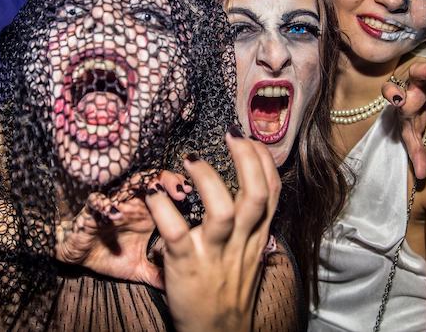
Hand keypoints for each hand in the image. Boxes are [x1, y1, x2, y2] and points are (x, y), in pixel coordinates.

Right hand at [55, 170, 190, 288]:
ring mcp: (112, 206)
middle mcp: (131, 204)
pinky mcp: (90, 213)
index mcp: (145, 213)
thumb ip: (157, 273)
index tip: (192, 195)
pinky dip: (105, 205)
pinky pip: (96, 203)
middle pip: (151, 181)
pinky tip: (116, 214)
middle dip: (166, 181)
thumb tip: (177, 287)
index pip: (165, 192)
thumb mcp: (137, 269)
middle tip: (181, 189)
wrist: (76, 258)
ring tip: (154, 191)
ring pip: (126, 185)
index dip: (178, 189)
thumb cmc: (107, 255)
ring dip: (140, 185)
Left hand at [145, 129, 279, 331]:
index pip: (271, 192)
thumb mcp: (247, 255)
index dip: (263, 160)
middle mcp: (240, 242)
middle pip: (256, 195)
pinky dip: (164, 209)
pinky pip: (176, 232)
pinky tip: (153, 194)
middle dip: (247, 160)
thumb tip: (245, 189)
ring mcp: (214, 254)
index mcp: (256, 236)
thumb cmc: (228, 289)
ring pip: (221, 210)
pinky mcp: (186, 265)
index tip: (249, 138)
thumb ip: (249, 224)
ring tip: (190, 159)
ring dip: (205, 179)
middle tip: (230, 136)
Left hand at [382, 60, 425, 178]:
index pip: (391, 92)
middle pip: (419, 72)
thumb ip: (416, 153)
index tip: (398, 101)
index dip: (393, 94)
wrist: (413, 95)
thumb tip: (421, 176)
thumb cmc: (410, 116)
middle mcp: (414, 82)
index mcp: (403, 98)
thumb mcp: (412, 136)